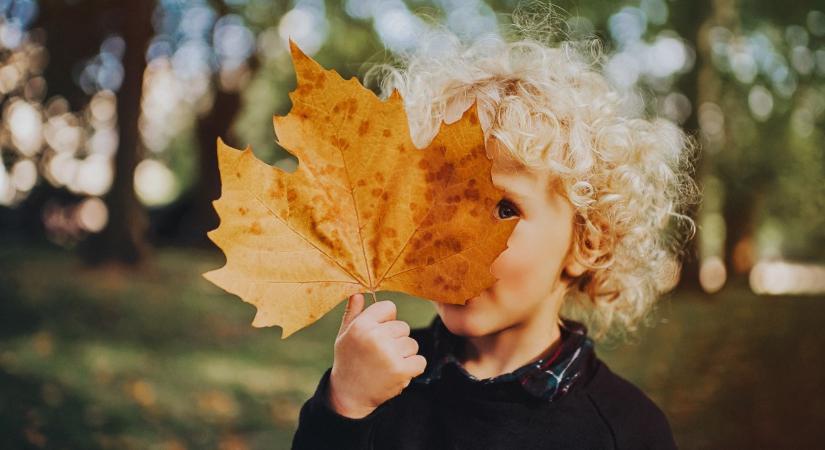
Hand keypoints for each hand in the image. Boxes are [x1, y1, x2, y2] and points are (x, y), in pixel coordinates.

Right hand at [326, 293, 426, 418]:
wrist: (349, 396)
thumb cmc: (348, 360)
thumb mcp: (345, 335)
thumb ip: (353, 313)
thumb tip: (359, 292)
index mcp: (361, 325)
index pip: (389, 307)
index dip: (386, 320)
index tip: (377, 334)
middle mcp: (375, 337)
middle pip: (403, 327)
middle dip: (395, 340)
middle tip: (379, 355)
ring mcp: (389, 354)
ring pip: (412, 344)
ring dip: (404, 355)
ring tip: (386, 365)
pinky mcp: (401, 371)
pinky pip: (420, 361)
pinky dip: (412, 368)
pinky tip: (397, 373)